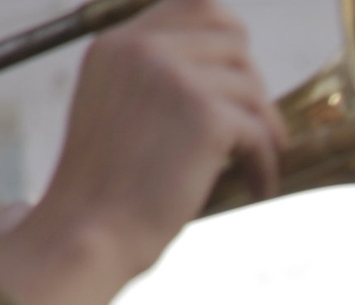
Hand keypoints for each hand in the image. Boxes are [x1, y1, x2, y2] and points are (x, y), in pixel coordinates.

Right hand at [33, 0, 282, 277]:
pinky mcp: (206, 114)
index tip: (239, 83)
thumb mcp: (118, 111)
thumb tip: (233, 72)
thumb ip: (158, 81)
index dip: (228, 40)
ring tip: (255, 168)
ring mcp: (173, 76)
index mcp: (117, 44)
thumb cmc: (107, 190)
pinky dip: (266, 166)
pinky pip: (260, 133)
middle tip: (253, 132)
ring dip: (263, 133)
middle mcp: (142, 48)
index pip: (194, 6)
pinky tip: (257, 190)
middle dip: (249, 87)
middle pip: (233, 40)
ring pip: (252, 90)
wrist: (89, 232)